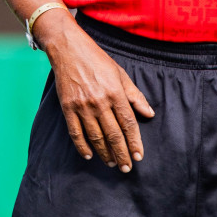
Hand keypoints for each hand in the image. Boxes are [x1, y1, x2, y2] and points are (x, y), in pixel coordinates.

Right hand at [40, 15, 153, 170]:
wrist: (68, 49)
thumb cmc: (97, 61)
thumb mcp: (121, 74)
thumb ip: (135, 96)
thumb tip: (149, 114)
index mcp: (116, 93)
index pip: (129, 124)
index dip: (135, 142)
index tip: (139, 156)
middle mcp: (100, 102)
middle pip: (113, 134)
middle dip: (122, 153)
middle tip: (126, 167)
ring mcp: (82, 105)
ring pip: (96, 136)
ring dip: (105, 152)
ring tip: (112, 163)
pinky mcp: (68, 107)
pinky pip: (75, 132)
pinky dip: (82, 145)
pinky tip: (89, 155)